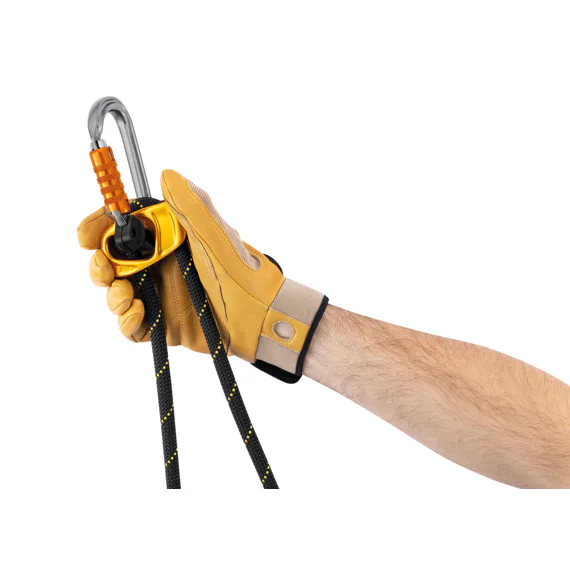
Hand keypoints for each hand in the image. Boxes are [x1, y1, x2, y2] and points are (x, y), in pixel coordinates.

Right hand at [77, 170, 327, 380]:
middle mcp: (159, 266)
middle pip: (111, 263)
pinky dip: (126, 321)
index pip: (123, 228)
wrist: (260, 316)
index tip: (86, 235)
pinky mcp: (163, 324)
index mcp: (167, 239)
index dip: (100, 228)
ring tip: (127, 295)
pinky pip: (131, 325)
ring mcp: (159, 296)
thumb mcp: (216, 234)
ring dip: (112, 294)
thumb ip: (192, 205)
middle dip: (99, 265)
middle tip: (105, 268)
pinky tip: (138, 313)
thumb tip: (167, 173)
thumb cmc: (242, 271)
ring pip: (116, 294)